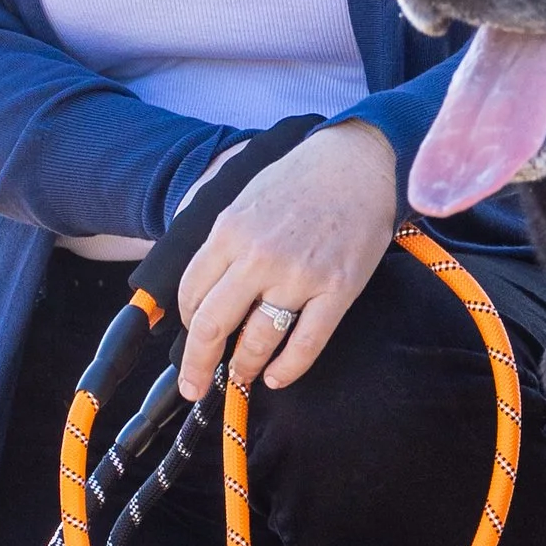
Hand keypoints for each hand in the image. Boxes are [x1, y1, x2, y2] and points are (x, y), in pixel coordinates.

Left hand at [175, 122, 398, 401]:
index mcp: (229, 231)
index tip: (192, 334)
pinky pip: (306, 344)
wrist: (358, 161)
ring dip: (244, 368)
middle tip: (195, 384)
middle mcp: (259, 256)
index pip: (191, 293)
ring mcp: (299, 276)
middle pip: (212, 325)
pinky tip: (277, 377)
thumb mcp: (245, 198)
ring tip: (242, 376)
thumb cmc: (301, 178)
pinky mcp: (337, 289)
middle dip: (198, 365)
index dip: (187, 322)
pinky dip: (288, 369)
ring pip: (257, 341)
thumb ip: (222, 242)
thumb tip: (201, 288)